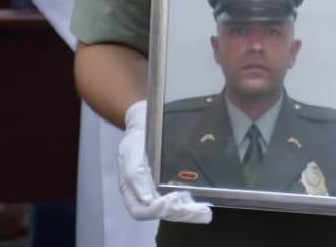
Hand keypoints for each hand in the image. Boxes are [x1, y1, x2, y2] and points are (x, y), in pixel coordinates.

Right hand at [118, 100, 211, 223]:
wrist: (146, 121)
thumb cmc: (137, 137)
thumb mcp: (131, 150)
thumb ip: (134, 174)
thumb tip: (147, 199)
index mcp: (130, 188)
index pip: (140, 210)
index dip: (157, 210)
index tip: (174, 200)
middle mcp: (143, 193)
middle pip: (160, 213)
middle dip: (181, 214)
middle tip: (202, 213)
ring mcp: (156, 190)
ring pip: (171, 210)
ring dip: (189, 213)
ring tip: (205, 213)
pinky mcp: (169, 184)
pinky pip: (178, 200)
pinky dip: (190, 204)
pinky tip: (204, 203)